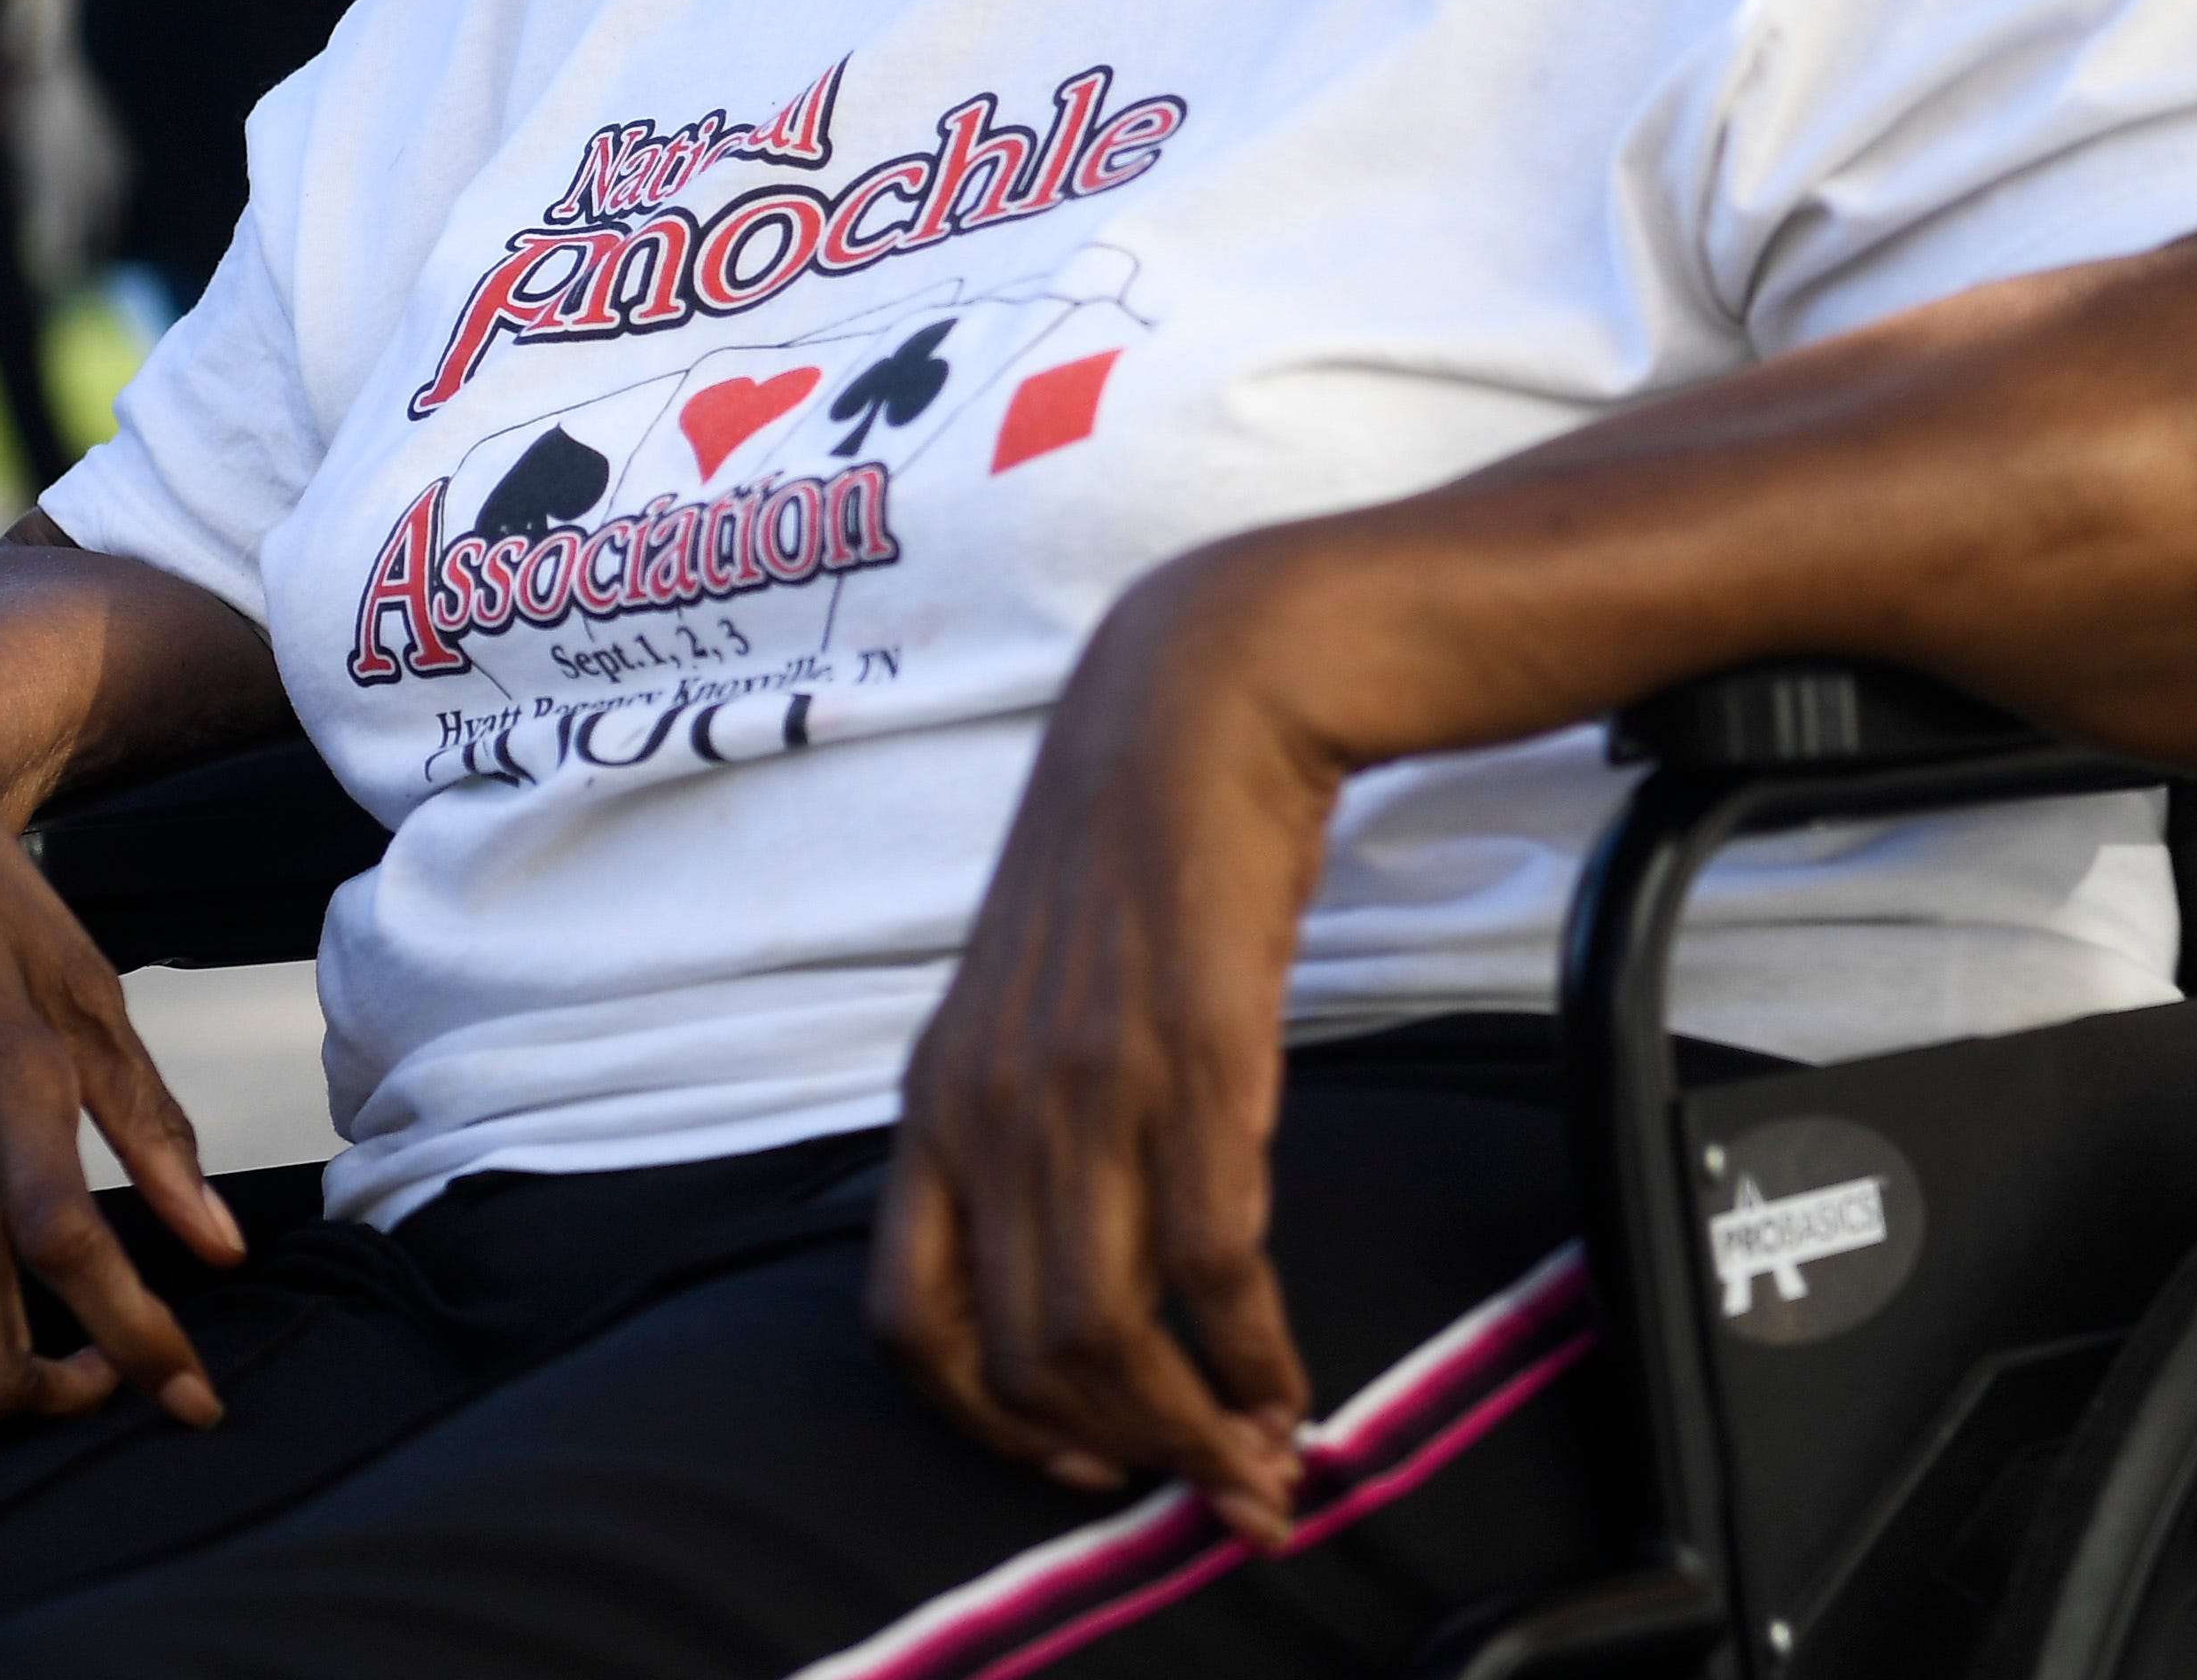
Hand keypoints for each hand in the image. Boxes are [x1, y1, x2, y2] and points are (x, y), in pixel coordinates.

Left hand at [870, 541, 1348, 1542]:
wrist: (1201, 703)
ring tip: (1260, 1459)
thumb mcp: (1030, 993)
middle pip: (1022, 1353)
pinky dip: (1255, 1352)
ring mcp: (1088, 1086)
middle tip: (1205, 1492)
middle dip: (1119, 1452)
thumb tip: (1059, 1237)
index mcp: (935, 1094)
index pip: (906, 1320)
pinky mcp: (1197, 1062)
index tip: (1069, 1459)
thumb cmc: (1130, 854)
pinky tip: (1289, 1377)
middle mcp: (990, 1105)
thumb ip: (1023, 1111)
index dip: (982, 1418)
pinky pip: (1214, 1261)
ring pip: (1110, 1330)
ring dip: (1193, 1427)